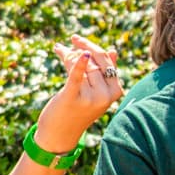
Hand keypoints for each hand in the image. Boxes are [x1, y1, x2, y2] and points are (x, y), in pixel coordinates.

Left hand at [35, 34, 123, 150]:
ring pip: (82, 66)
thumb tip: (113, 51)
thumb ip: (104, 73)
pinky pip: (77, 77)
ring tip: (60, 50)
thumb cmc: (77, 110)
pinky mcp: (73, 98)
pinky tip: (81, 54)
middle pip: (94, 62)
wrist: (60, 134)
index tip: (78, 40)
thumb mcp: (95, 92)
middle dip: (81, 49)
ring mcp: (91, 98)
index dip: (93, 49)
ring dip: (70, 55)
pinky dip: (79, 64)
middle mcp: (105, 96)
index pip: (106, 62)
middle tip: (70, 40)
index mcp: (115, 92)